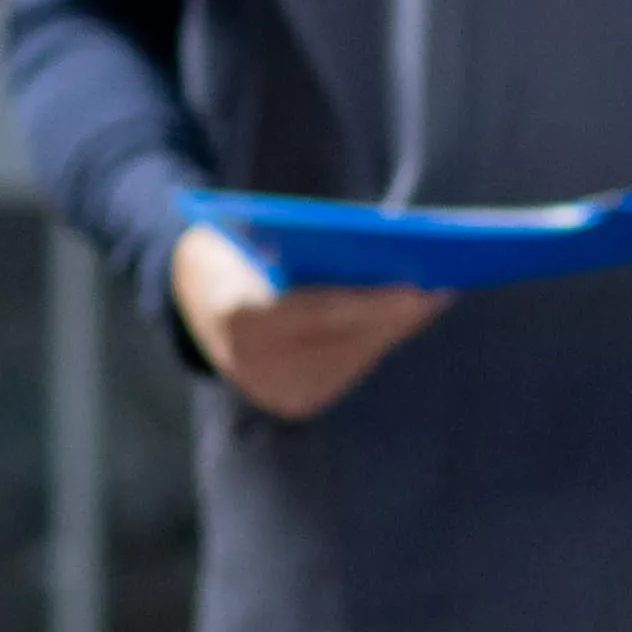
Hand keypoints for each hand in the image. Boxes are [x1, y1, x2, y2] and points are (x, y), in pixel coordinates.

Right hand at [168, 224, 444, 421]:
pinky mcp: (293, 400)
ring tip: (436, 297)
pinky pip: (348, 367)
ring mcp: (272, 388)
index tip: (419, 290)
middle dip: (397, 315)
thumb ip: (303, 242)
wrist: (188, 299)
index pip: (316, 312)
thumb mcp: (253, 231)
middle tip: (443, 288)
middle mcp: (252, 363)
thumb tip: (388, 245)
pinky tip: (409, 315)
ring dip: (396, 327)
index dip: (371, 304)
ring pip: (353, 356)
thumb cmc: (230, 247)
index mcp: (235, 314)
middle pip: (344, 339)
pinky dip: (379, 338)